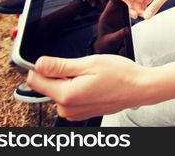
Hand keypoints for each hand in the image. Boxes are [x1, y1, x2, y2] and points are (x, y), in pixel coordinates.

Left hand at [27, 55, 148, 120]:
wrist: (139, 88)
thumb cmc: (119, 74)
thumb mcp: (89, 63)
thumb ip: (60, 66)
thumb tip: (38, 64)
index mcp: (66, 95)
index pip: (35, 81)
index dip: (42, 66)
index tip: (56, 60)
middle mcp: (67, 108)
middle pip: (47, 86)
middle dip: (59, 74)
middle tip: (82, 67)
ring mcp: (74, 113)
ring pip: (58, 91)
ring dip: (69, 81)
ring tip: (90, 76)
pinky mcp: (80, 113)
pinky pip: (69, 98)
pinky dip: (76, 88)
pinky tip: (92, 83)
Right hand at [116, 0, 174, 19]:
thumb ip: (155, 5)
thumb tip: (146, 16)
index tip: (114, 5)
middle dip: (129, 7)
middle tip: (133, 15)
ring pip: (136, 2)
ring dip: (136, 10)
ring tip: (142, 16)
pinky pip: (143, 4)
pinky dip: (143, 10)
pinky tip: (146, 14)